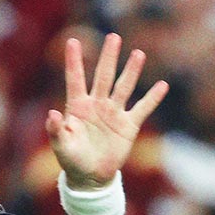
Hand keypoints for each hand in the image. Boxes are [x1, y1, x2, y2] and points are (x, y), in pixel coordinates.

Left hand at [47, 33, 167, 189]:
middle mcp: (97, 104)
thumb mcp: (61, 146)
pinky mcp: (128, 125)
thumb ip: (55, 130)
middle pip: (103, 76)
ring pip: (123, 87)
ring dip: (131, 71)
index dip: (74, 61)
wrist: (91, 176)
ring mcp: (113, 113)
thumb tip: (52, 113)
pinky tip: (162, 85)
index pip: (75, 79)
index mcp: (77, 106)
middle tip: (113, 37)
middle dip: (108, 57)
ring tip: (138, 54)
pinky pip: (142, 108)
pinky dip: (152, 98)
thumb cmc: (72, 160)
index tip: (72, 40)